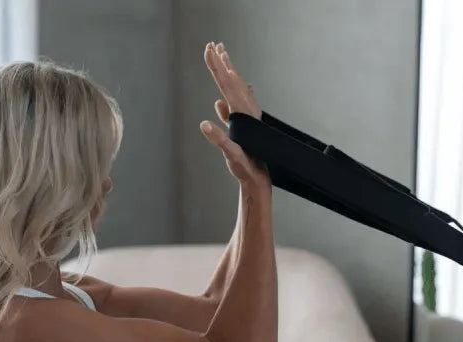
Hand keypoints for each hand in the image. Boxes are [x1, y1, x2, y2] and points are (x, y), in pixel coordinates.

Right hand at [200, 42, 267, 184]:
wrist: (258, 177)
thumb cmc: (245, 167)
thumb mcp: (231, 154)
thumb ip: (219, 139)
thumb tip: (203, 125)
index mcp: (240, 113)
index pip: (226, 84)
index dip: (216, 66)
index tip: (209, 50)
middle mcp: (245, 111)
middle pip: (232, 81)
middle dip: (222, 62)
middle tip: (214, 44)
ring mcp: (246, 117)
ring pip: (237, 89)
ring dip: (229, 73)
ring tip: (223, 58)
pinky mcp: (245, 125)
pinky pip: (238, 103)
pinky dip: (233, 93)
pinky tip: (226, 96)